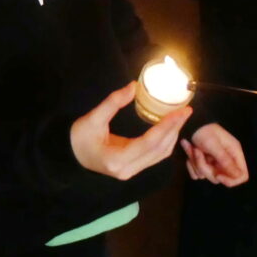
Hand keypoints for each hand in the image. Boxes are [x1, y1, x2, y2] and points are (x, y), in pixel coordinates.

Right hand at [71, 82, 192, 179]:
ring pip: (160, 155)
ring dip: (172, 136)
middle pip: (159, 150)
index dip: (168, 126)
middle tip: (187, 111)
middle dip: (175, 129)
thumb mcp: (92, 118)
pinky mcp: (133, 168)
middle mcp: (128, 169)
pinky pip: (155, 156)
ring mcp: (131, 171)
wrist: (69, 155)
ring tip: (180, 118)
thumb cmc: (79, 137)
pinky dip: (165, 142)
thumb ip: (112, 102)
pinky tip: (170, 128)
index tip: (182, 111)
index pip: (149, 142)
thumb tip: (134, 86)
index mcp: (117, 159)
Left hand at [181, 123, 248, 185]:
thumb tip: (236, 176)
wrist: (191, 124)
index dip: (231, 180)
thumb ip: (225, 160)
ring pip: (206, 176)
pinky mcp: (203, 164)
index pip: (242, 175)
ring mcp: (214, 164)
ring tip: (193, 148)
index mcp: (234, 154)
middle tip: (198, 152)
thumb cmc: (204, 130)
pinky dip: (191, 165)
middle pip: (219, 178)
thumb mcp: (214, 144)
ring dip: (196, 163)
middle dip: (205, 168)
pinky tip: (190, 153)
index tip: (218, 175)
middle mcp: (226, 160)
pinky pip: (197, 175)